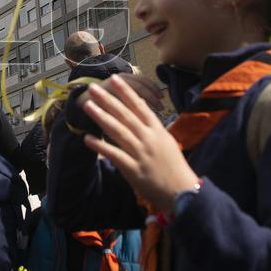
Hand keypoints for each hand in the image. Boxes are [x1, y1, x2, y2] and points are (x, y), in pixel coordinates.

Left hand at [81, 75, 198, 211]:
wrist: (183, 192)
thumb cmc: (175, 167)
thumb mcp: (167, 142)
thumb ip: (153, 128)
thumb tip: (142, 111)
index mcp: (158, 131)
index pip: (140, 106)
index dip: (126, 92)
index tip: (115, 79)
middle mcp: (149, 139)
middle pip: (125, 115)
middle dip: (108, 100)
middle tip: (93, 88)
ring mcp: (141, 153)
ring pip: (118, 131)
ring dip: (101, 117)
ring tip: (88, 106)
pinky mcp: (134, 170)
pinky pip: (114, 155)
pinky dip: (100, 146)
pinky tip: (87, 139)